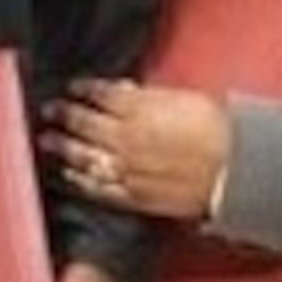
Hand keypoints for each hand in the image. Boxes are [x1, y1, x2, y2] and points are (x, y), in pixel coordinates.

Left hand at [41, 77, 229, 221]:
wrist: (234, 169)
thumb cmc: (214, 127)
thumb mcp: (179, 97)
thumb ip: (145, 95)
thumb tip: (123, 91)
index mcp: (137, 109)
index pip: (99, 95)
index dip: (82, 89)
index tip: (70, 86)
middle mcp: (125, 138)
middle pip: (85, 123)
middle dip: (64, 115)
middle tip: (48, 110)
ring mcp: (127, 169)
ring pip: (85, 156)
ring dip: (63, 147)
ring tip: (47, 140)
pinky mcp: (134, 195)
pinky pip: (99, 187)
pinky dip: (81, 179)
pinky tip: (70, 173)